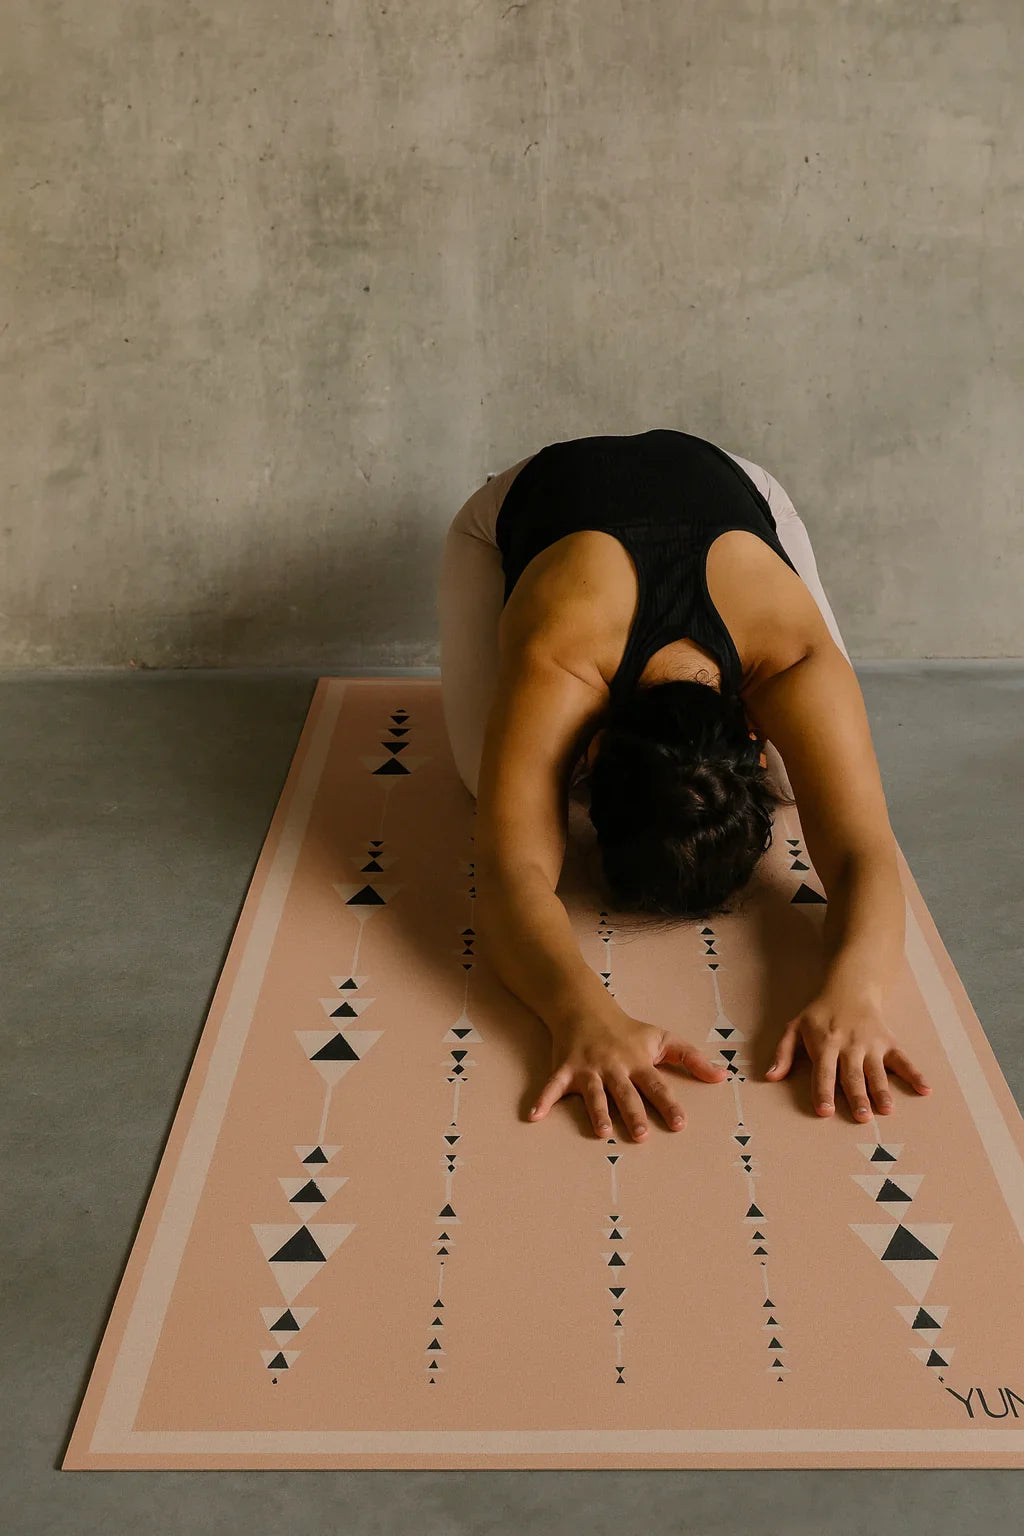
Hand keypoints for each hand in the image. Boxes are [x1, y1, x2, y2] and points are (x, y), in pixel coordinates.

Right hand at [528, 1013, 728, 1140]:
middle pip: (625, 1093)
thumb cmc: (627, 1029)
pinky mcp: (564, 1068)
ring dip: (597, 1112)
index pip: (656, 1085)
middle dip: (633, 1113)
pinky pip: (552, 1086)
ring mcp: (587, 1067)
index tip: (680, 1124)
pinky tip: (533, 1117)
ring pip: (594, 1093)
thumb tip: (722, 1077)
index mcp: (637, 1061)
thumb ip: (690, 1058)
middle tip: (641, 1135)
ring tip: (602, 1133)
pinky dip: (542, 1100)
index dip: (668, 1104)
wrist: (584, 1006)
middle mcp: (613, 1066)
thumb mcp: (661, 1038)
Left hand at [765, 986, 932, 1118]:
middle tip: (862, 1117)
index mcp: (825, 1044)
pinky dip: (915, 1074)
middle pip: (852, 1075)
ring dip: (882, 1090)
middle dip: (857, 1096)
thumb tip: (770, 1077)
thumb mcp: (794, 1027)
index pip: (823, 1071)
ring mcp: (871, 1044)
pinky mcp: (888, 1042)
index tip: (825, 1111)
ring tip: (886, 1110)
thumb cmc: (819, 1014)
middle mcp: (849, 1045)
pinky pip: (903, 1060)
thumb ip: (782, 1053)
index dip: (823, 1091)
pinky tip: (925, 1090)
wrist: (850, 988)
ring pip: (877, 1071)